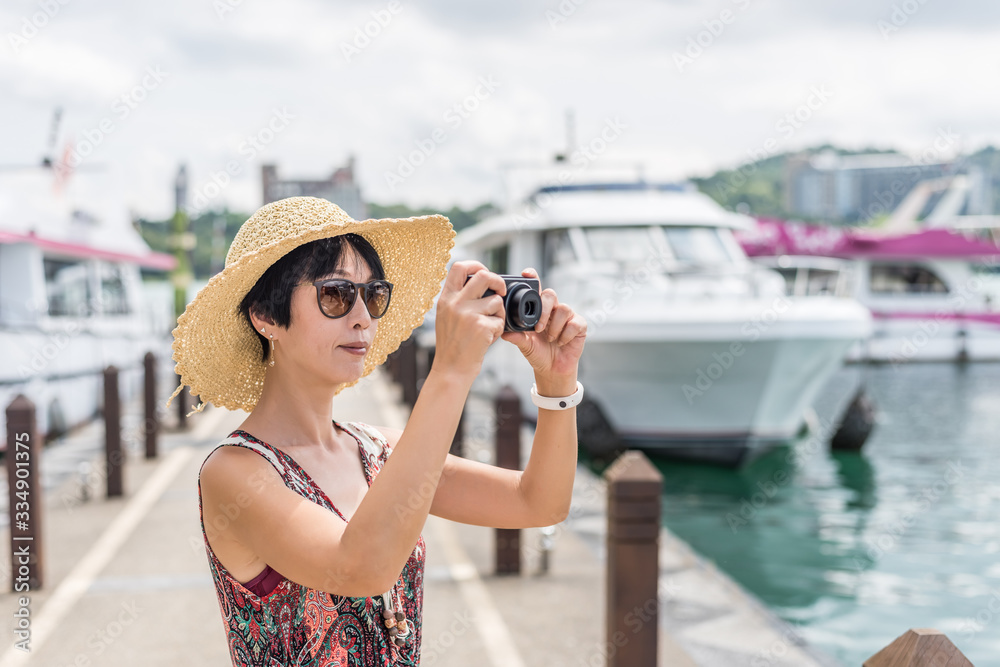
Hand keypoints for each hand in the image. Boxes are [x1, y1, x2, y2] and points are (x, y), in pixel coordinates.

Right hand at [431, 261, 507, 381]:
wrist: (451, 369)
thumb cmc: (453, 345)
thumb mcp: (446, 316)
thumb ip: (458, 298)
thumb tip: (481, 281)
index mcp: (445, 298)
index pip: (459, 267)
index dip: (476, 265)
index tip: (485, 271)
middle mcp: (455, 303)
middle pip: (484, 276)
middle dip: (498, 282)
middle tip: (502, 292)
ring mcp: (468, 314)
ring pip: (497, 301)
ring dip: (499, 313)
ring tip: (490, 326)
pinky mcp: (481, 327)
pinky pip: (500, 320)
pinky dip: (498, 329)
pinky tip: (487, 338)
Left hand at [501, 268, 585, 383]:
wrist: (552, 370)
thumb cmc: (538, 353)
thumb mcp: (525, 345)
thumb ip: (517, 337)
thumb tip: (505, 333)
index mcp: (538, 310)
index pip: (536, 289)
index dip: (533, 278)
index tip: (526, 274)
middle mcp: (553, 309)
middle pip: (550, 294)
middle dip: (544, 310)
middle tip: (539, 328)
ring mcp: (567, 316)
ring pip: (564, 308)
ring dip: (555, 326)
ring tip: (549, 339)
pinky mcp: (579, 325)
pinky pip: (575, 322)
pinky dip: (566, 334)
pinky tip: (561, 342)